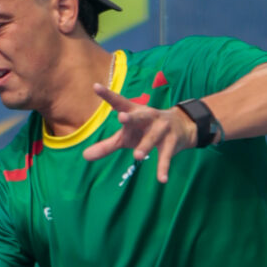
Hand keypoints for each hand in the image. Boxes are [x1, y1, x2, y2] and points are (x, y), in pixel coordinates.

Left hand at [83, 89, 198, 184]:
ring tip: (137, 156)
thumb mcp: (126, 136)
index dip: (108, 95)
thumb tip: (84, 156)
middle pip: (139, 117)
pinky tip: (162, 179)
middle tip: (121, 118)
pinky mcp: (171, 143)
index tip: (95, 86)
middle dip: (131, 117)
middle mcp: (148, 118)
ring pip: (152, 138)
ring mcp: (161, 129)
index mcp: (134, 112)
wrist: (182, 127)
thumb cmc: (145, 130)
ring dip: (145, 146)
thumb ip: (107, 145)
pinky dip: (164, 168)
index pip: (119, 102)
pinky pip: (166, 156)